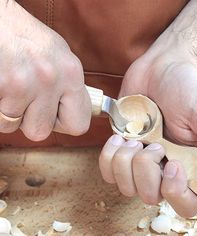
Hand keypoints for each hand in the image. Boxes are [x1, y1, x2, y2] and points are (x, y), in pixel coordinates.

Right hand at [0, 1, 90, 139]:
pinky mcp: (1, 85)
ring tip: (13, 88)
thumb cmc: (29, 40)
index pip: (78, 125)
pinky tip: (4, 87)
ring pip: (14, 126)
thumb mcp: (61, 59)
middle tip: (29, 99)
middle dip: (32, 120)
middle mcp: (50, 79)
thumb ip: (70, 89)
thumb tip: (74, 113)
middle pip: (41, 132)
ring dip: (11, 113)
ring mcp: (23, 83)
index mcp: (71, 73)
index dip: (65, 124)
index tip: (57, 115)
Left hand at [99, 40, 196, 216]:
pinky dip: (108, 156)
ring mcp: (138, 159)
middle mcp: (162, 167)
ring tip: (136, 138)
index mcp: (187, 164)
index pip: (184, 202)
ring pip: (124, 186)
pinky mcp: (120, 147)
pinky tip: (119, 137)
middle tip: (154, 143)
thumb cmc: (186, 89)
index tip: (172, 163)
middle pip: (148, 196)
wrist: (161, 68)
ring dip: (126, 162)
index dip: (175, 192)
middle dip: (145, 171)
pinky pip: (107, 169)